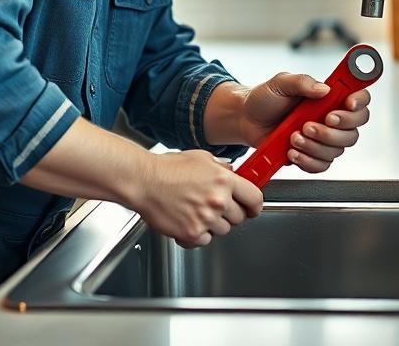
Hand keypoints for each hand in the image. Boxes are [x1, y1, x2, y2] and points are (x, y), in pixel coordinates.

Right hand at [132, 149, 262, 247]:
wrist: (143, 181)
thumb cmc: (167, 168)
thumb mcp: (201, 158)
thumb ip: (221, 168)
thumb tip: (233, 173)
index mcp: (224, 180)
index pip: (255, 199)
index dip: (255, 205)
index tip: (252, 208)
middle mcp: (218, 201)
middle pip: (239, 218)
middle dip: (230, 213)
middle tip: (214, 206)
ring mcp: (206, 219)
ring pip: (223, 231)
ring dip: (213, 224)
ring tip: (196, 210)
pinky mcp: (192, 233)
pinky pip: (205, 241)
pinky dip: (198, 234)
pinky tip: (187, 219)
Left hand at [240, 72, 371, 174]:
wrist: (246, 119)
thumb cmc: (265, 98)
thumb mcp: (281, 83)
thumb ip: (302, 82)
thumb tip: (324, 88)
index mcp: (329, 97)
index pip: (360, 100)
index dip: (360, 102)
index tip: (347, 104)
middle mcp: (330, 118)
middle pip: (353, 131)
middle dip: (332, 131)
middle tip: (309, 125)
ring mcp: (323, 138)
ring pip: (337, 150)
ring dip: (315, 146)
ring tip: (293, 137)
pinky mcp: (312, 155)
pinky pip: (322, 165)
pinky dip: (308, 161)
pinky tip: (292, 152)